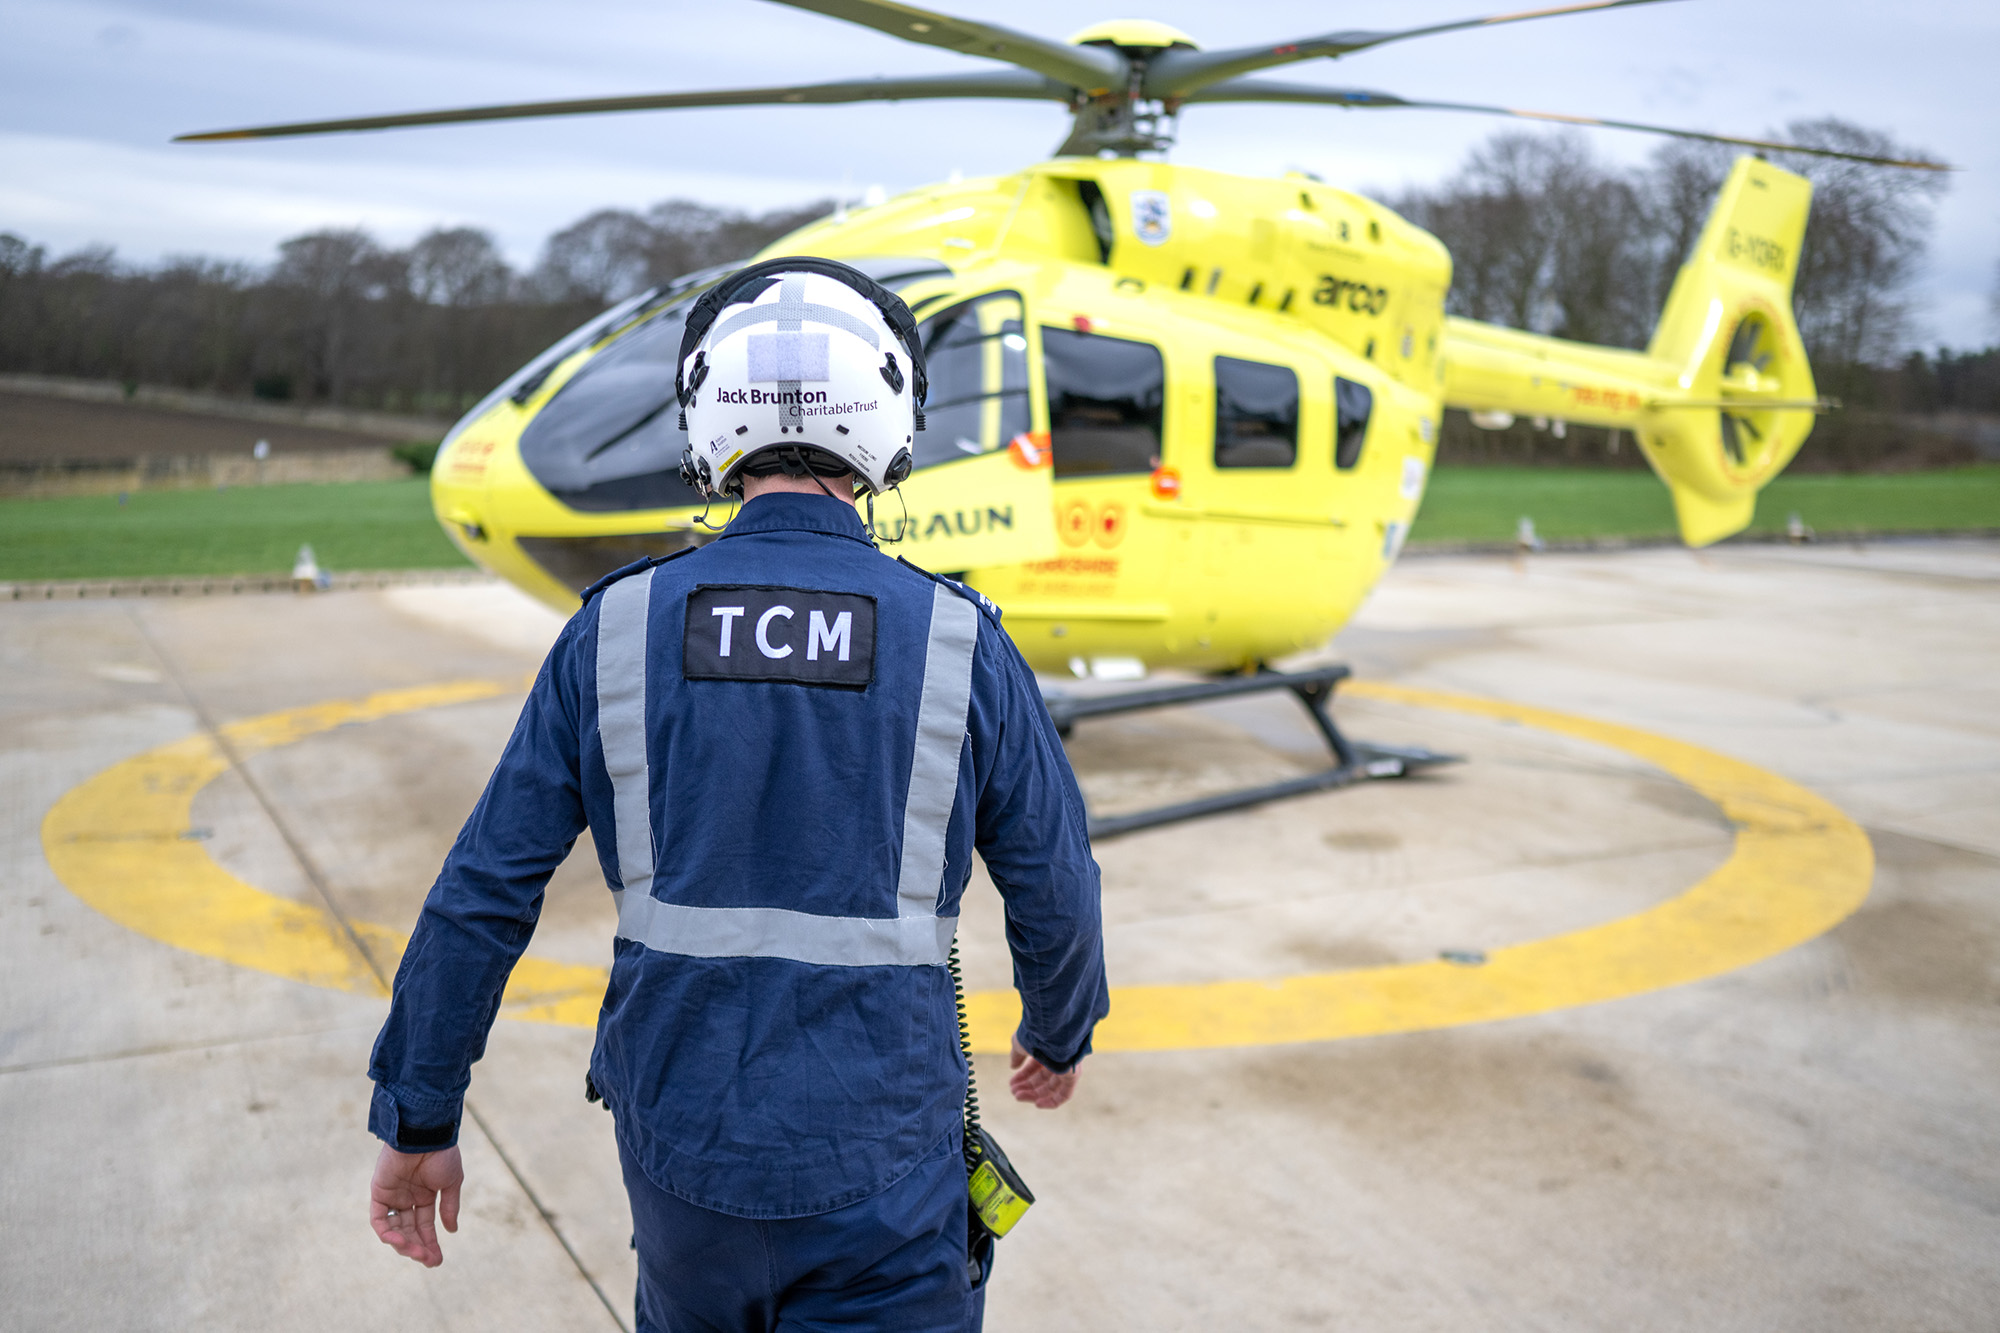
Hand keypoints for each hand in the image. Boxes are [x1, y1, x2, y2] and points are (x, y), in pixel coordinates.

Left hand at [370, 1143, 462, 1266]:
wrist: (425, 1135)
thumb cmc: (441, 1155)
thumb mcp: (451, 1183)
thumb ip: (449, 1207)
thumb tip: (451, 1231)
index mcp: (424, 1195)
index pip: (425, 1226)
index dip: (431, 1243)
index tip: (437, 1261)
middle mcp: (407, 1198)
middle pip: (409, 1231)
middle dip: (419, 1248)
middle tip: (429, 1260)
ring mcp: (392, 1196)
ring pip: (395, 1230)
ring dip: (404, 1244)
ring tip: (418, 1253)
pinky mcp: (379, 1193)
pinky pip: (379, 1220)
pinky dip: (387, 1233)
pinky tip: (400, 1241)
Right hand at [1009, 1034, 1079, 1108]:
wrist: (1051, 1031)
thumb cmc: (1035, 1035)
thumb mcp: (1021, 1044)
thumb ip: (1017, 1055)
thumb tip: (1013, 1066)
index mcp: (1046, 1050)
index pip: (1035, 1067)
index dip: (1023, 1076)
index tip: (1011, 1083)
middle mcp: (1058, 1059)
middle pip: (1042, 1080)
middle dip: (1027, 1087)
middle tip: (1014, 1092)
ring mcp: (1066, 1068)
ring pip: (1051, 1088)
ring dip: (1034, 1095)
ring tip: (1018, 1096)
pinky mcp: (1073, 1076)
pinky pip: (1064, 1094)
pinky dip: (1052, 1101)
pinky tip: (1037, 1103)